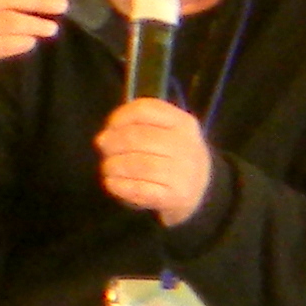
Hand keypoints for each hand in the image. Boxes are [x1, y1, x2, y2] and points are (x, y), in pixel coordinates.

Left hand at [95, 98, 214, 227]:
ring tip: (107, 168)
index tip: (109, 127)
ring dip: (114, 166)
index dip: (120, 117)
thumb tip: (104, 137)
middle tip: (104, 149)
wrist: (202, 190)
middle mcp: (185, 145)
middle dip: (113, 143)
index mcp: (182, 123)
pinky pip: (141, 189)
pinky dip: (121, 186)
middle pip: (138, 138)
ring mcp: (183, 172)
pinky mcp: (176, 196)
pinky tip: (112, 183)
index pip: (145, 110)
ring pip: (139, 165)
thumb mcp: (167, 131)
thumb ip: (137, 126)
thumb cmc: (174, 156)